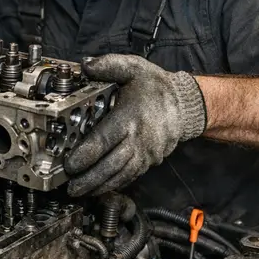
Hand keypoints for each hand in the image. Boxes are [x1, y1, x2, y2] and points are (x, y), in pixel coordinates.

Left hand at [64, 54, 206, 196]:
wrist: (187, 104)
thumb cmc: (157, 87)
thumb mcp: (134, 68)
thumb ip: (109, 65)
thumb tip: (86, 65)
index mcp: (131, 117)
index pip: (105, 140)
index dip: (86, 154)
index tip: (70, 164)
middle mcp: (139, 139)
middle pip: (111, 164)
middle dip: (89, 178)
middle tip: (71, 187)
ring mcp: (146, 153)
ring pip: (121, 175)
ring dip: (100, 186)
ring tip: (82, 192)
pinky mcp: (150, 161)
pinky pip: (131, 176)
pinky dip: (115, 184)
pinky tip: (100, 188)